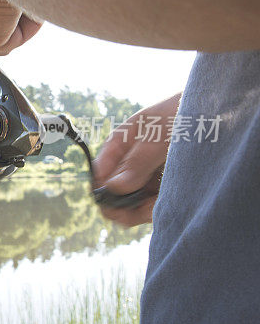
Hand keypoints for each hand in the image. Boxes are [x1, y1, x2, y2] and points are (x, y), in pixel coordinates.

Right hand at [93, 93, 181, 226]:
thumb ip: (138, 161)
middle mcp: (132, 160)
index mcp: (123, 142)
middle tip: (131, 213)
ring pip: (132, 200)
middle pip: (115, 189)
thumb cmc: (186, 113)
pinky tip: (161, 208)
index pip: (101, 168)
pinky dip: (154, 209)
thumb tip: (113, 187)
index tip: (109, 201)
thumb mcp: (160, 134)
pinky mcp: (166, 184)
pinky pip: (153, 203)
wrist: (221, 110)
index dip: (101, 187)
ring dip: (138, 210)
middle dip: (120, 204)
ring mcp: (149, 173)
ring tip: (153, 210)